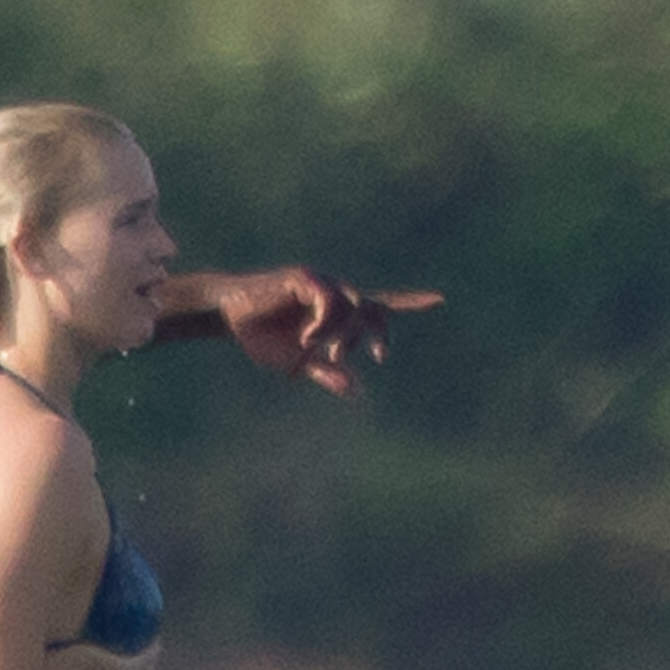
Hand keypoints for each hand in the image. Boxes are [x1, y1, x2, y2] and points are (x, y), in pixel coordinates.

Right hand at [229, 269, 441, 396]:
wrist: (229, 316)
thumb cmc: (261, 337)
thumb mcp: (299, 363)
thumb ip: (328, 373)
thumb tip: (355, 392)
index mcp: (335, 311)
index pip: (378, 305)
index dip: (408, 302)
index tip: (439, 300)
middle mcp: (333, 292)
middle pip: (370, 308)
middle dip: (377, 333)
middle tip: (380, 356)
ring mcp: (320, 281)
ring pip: (352, 305)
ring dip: (343, 333)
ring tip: (320, 351)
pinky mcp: (305, 277)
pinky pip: (329, 300)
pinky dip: (324, 324)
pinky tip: (308, 339)